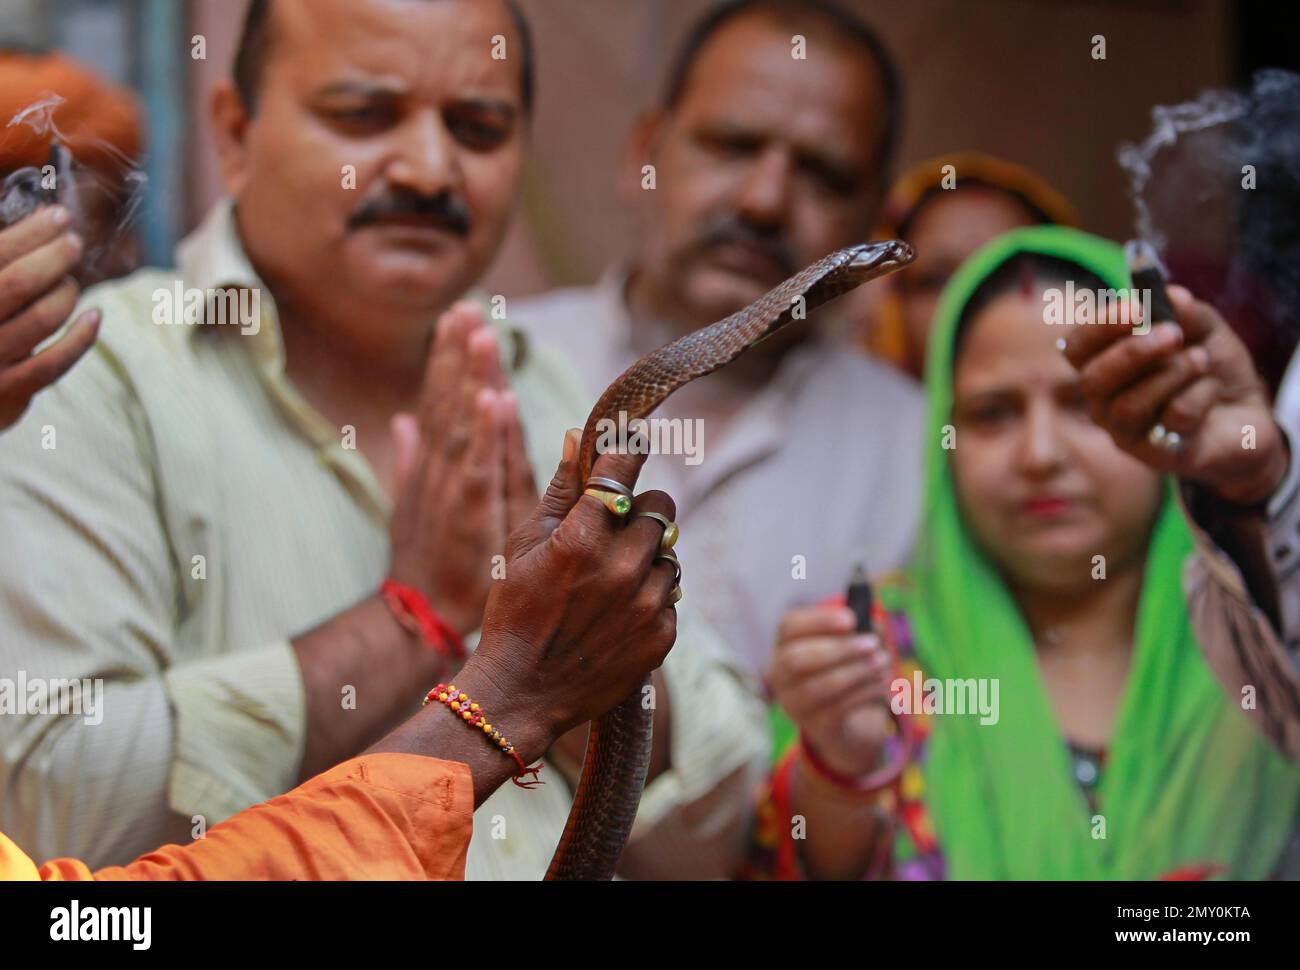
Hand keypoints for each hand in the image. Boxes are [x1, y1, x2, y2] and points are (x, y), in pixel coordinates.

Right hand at [0, 206, 99, 429]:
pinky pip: (54, 363)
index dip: (32, 231)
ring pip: (42, 318)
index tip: (58, 216)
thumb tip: (46, 216)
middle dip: (55, 256)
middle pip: (21, 282)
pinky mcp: (8, 393)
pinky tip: (94, 316)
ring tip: (69, 282)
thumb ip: (4, 258)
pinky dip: (81, 337)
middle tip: (73, 242)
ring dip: (65, 293)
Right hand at [387, 302, 534, 633]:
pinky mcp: (470, 516)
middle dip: (458, 354)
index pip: (441, 402)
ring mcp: (453, 491)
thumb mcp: (417, 507)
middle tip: (467, 308)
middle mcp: (441, 471)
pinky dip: (487, 434)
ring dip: (470, 377)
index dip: (448, 359)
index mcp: (433, 466)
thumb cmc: (429, 563)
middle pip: (450, 403)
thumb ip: (412, 459)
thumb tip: (403, 416)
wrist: (422, 616)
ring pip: (463, 424)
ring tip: (479, 334)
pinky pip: (480, 467)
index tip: (458, 316)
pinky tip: (495, 400)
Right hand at [467, 428, 679, 752]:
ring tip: (610, 579)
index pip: (624, 469)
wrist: (522, 693)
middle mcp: (622, 567)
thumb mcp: (523, 546)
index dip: (630, 448)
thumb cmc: (514, 612)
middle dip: (641, 509)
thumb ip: (559, 491)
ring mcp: (647, 604)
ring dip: (647, 556)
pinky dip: (649, 595)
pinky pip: (670, 595)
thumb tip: (578, 437)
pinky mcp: (662, 635)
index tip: (633, 440)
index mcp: (583, 538)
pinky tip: (617, 611)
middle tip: (616, 527)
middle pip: (661, 507)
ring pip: (670, 552)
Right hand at [769, 605, 892, 776]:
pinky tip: (881, 683)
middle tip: (873, 643)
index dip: (819, 621)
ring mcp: (794, 704)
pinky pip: (839, 708)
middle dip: (839, 649)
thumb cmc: (844, 668)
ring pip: (820, 686)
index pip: (789, 626)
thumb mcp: (851, 645)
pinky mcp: (816, 725)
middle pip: (796, 658)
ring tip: (883, 662)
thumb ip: (862, 630)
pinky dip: (864, 692)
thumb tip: (875, 627)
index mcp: (784, 644)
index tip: (852, 619)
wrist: (844, 720)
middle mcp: (780, 674)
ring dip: (857, 671)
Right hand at [1064, 286, 1286, 506]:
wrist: (1247, 413)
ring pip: (1129, 405)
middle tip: (1172, 333)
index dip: (1100, 327)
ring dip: (1172, 373)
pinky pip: (1173, 418)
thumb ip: (1188, 313)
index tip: (1137, 307)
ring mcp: (1127, 432)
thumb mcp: (1205, 331)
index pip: (1076, 348)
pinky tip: (1212, 389)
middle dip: (1132, 352)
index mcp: (1103, 366)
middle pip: (1093, 380)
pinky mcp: (1158, 454)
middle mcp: (1104, 402)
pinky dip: (1200, 394)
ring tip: (1202, 359)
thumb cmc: (1209, 369)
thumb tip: (1171, 295)